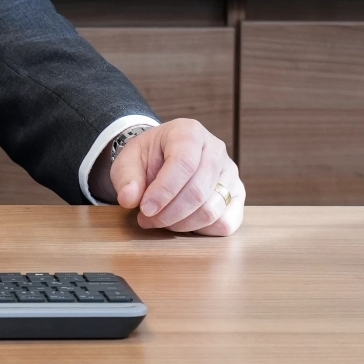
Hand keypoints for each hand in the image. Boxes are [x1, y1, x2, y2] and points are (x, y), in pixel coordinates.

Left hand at [110, 119, 243, 235]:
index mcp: (189, 132)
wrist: (162, 159)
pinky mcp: (237, 196)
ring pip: (212, 210)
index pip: (183, 163)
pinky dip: (202, 231)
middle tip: (147, 219)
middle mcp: (215, 150)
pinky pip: (226, 223)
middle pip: (198, 191)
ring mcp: (230, 173)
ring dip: (182, 224)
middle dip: (169, 213)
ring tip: (160, 221)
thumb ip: (127, 178)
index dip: (163, 191)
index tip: (145, 209)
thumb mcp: (128, 161)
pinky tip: (182, 223)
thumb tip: (128, 199)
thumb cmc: (147, 158)